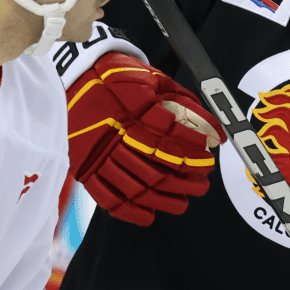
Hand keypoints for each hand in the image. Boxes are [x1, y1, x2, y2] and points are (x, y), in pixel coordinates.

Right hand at [66, 52, 221, 225]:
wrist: (76, 75)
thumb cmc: (118, 75)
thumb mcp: (153, 78)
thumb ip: (183, 102)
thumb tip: (214, 128)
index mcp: (129, 108)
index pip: (168, 136)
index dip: (191, 148)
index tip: (207, 153)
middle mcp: (113, 133)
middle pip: (156, 167)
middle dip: (186, 179)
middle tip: (203, 182)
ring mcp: (98, 154)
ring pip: (136, 186)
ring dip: (165, 198)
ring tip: (184, 200)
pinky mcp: (84, 168)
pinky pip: (108, 197)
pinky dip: (131, 210)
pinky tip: (150, 214)